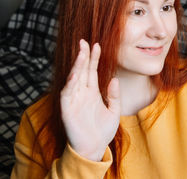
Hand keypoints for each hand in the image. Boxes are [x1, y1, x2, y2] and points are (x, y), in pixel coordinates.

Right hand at [60, 39, 120, 160]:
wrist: (94, 148)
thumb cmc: (103, 130)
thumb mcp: (114, 111)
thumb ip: (114, 96)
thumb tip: (115, 79)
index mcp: (93, 92)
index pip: (92, 71)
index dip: (94, 58)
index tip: (97, 45)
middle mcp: (82, 93)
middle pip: (82, 70)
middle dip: (83, 56)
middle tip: (85, 41)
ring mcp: (74, 100)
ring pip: (74, 78)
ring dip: (77, 66)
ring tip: (81, 53)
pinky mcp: (68, 109)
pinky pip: (68, 94)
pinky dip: (70, 84)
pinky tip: (75, 74)